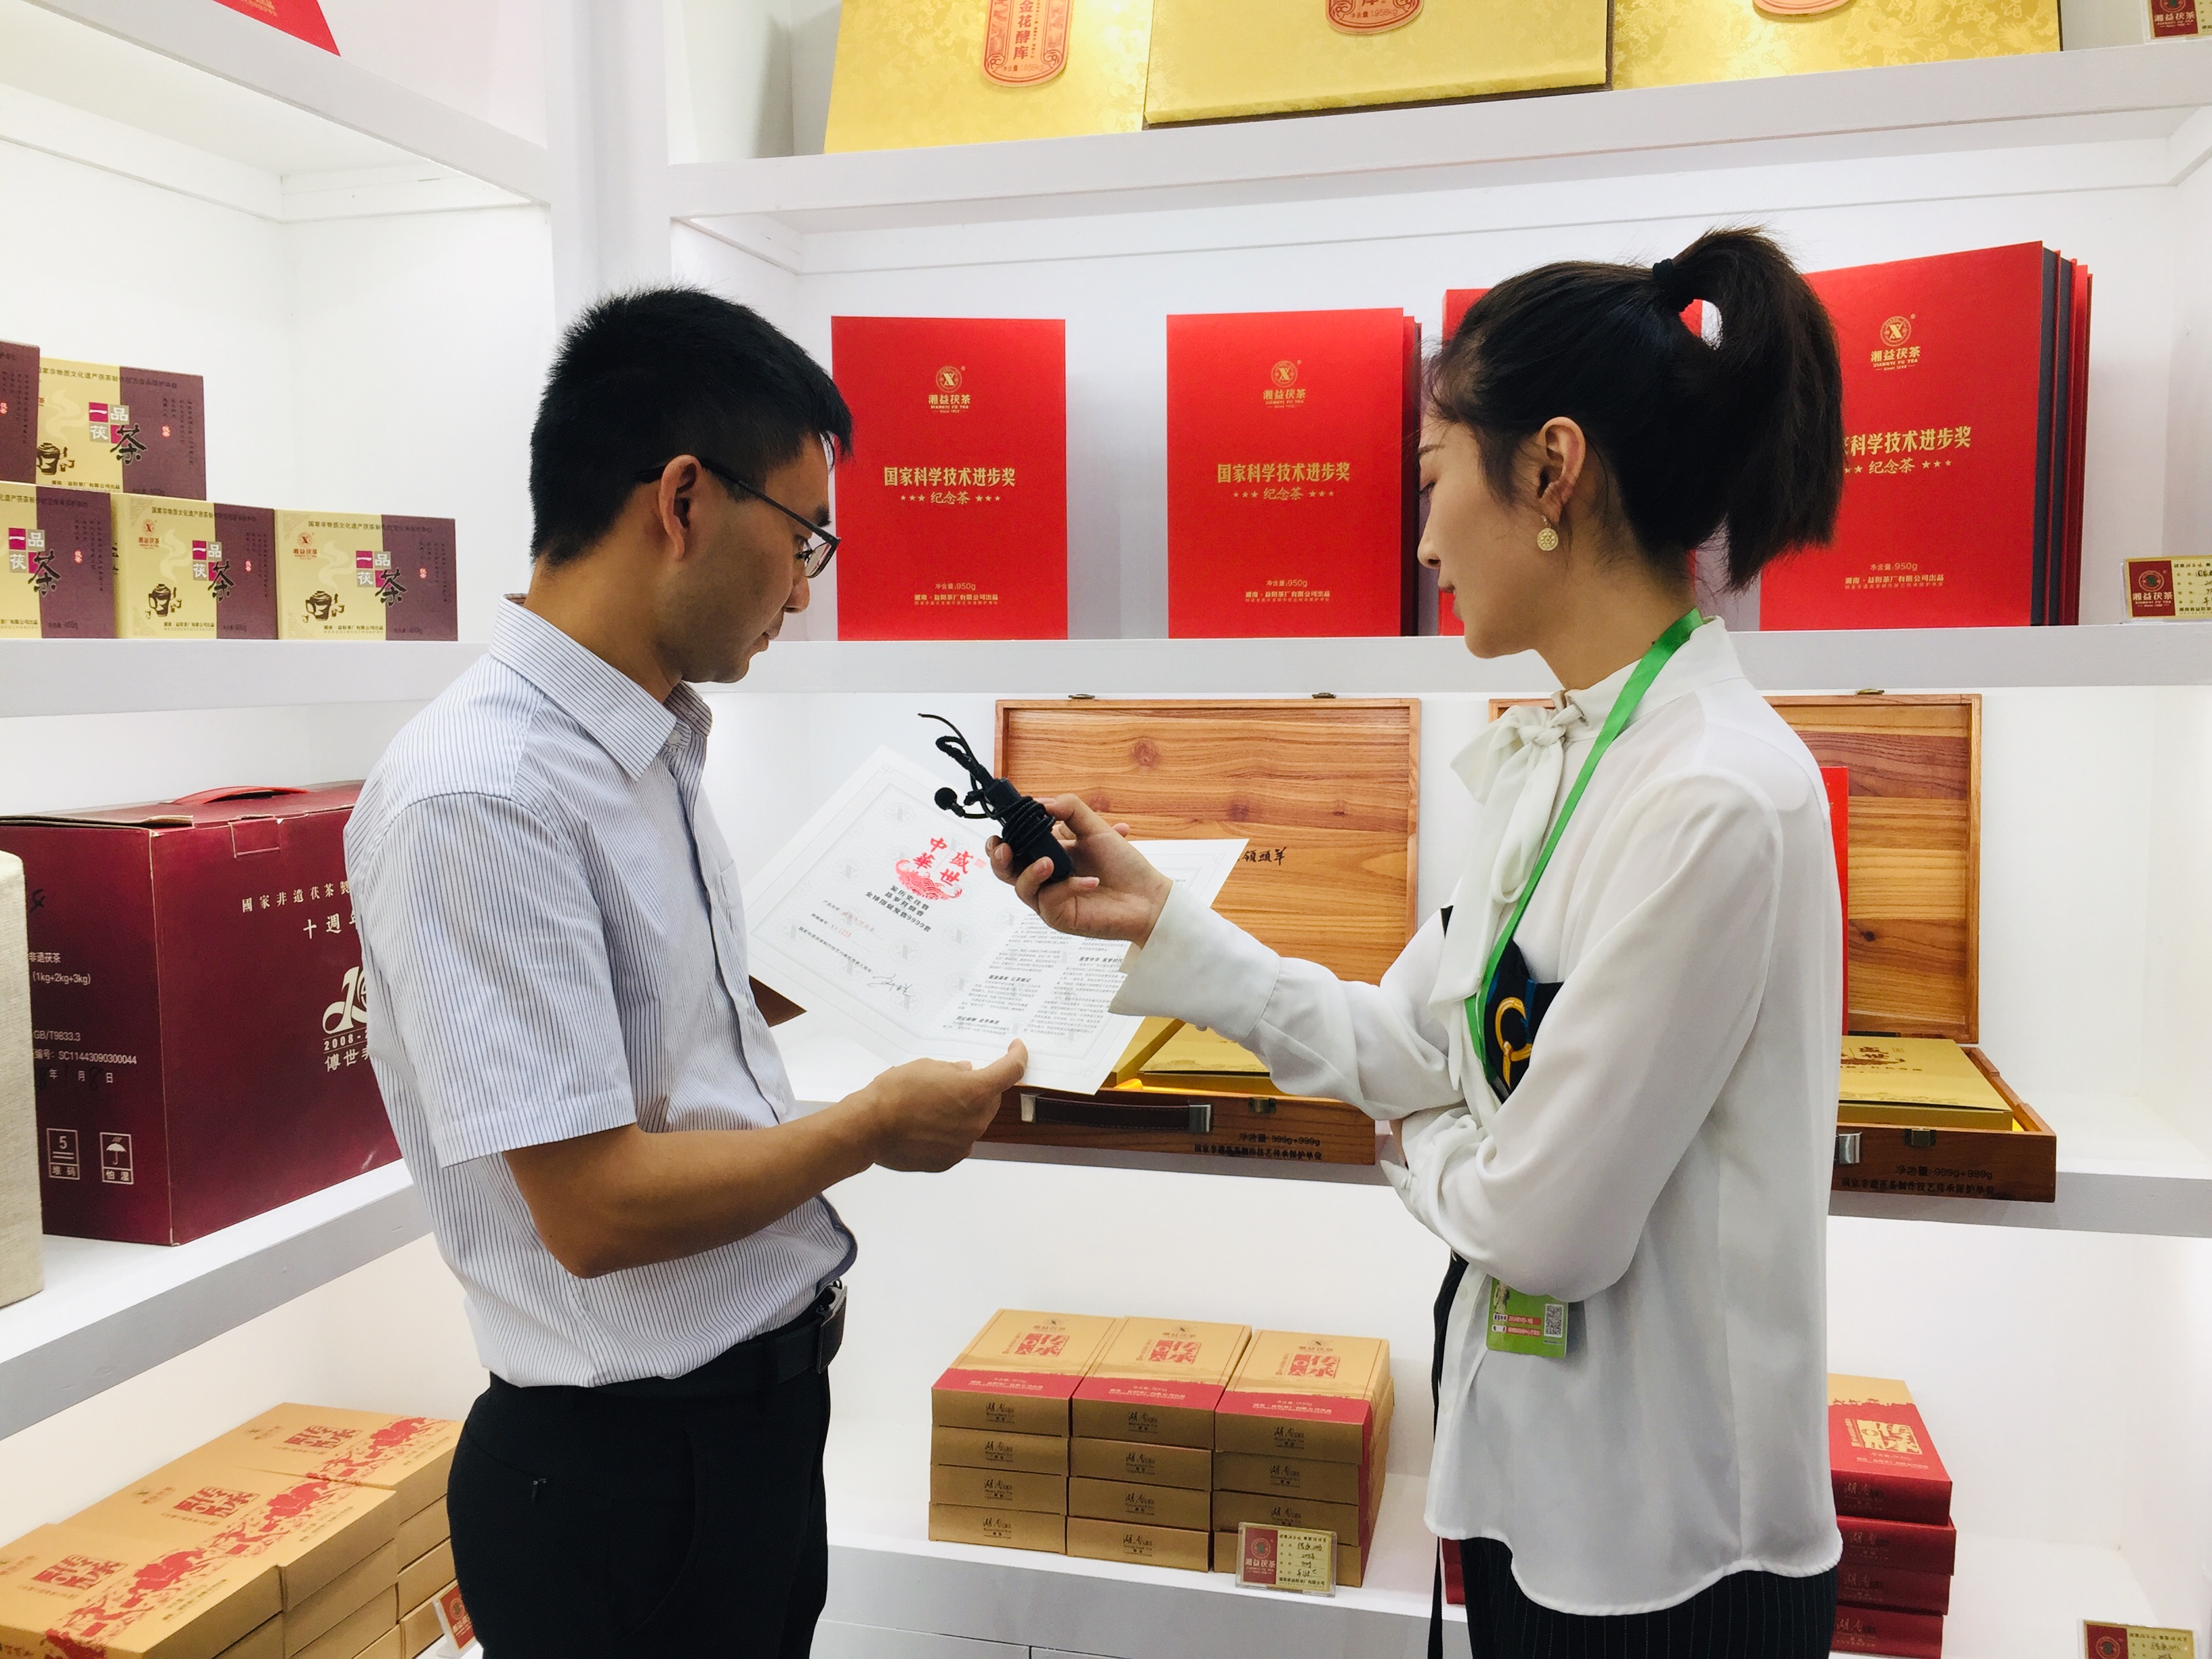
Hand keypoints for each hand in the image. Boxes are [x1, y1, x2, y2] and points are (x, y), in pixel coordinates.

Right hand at [860, 1041, 1027, 1171]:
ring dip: (962, 1110)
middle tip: (952, 1081)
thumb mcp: (927, 1067)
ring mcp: (964, 1143)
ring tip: (930, 1104)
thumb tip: (965, 1072)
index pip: (1011, 1071)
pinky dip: (949, 1130)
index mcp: (975, 1092)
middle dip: (979, 1088)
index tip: (1017, 1049)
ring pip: (974, 1120)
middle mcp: (976, 1120)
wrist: (870, 1128)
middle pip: (990, 1099)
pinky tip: (926, 1124)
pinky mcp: (949, 1159)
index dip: (1017, 1056)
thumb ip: (953, 1070)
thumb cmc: (895, 1094)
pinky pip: (958, 1140)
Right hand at [987, 795, 1172, 944]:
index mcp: (1049, 852)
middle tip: (1005, 849)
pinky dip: (1068, 888)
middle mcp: (1045, 876)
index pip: (1015, 845)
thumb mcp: (1096, 828)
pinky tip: (1091, 882)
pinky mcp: (1060, 917)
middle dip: (998, 858)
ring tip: (1049, 863)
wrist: (1148, 896)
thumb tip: (1040, 802)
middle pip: (1005, 870)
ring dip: (1030, 873)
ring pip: (1022, 888)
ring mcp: (1050, 899)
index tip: (1004, 827)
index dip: (1003, 838)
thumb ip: (1069, 809)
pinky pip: (1050, 902)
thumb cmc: (1124, 864)